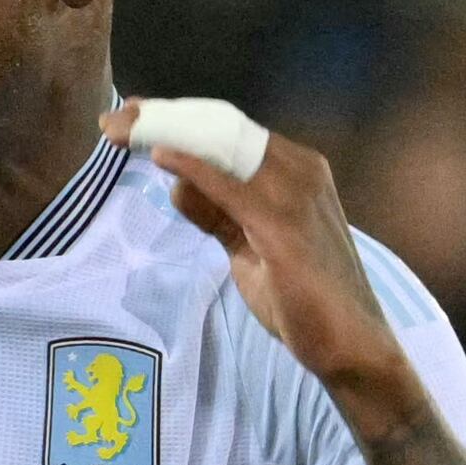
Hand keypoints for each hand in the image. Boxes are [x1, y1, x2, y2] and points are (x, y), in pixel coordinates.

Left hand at [107, 106, 428, 446]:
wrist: (348, 345)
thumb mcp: (248, 248)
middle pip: (224, 131)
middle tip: (117, 118)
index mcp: (296, 173)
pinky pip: (232, 186)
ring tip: (123, 129)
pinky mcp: (286, 227)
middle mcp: (301, 172)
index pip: (231, 134)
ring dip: (171, 134)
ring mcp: (298, 195)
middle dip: (167, 119)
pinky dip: (194, 167)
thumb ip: (217, 215)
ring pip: (224, 148)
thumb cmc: (302, 300)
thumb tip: (177, 184)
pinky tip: (161, 155)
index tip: (132, 119)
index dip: (180, 121)